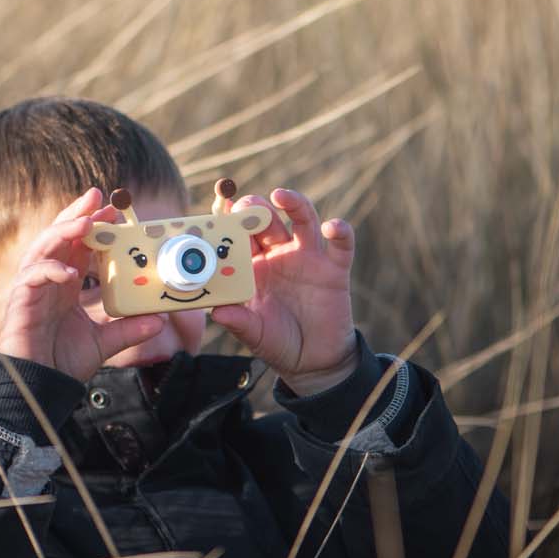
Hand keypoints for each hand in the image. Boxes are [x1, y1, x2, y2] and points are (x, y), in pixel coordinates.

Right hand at [0, 188, 162, 381]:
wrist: (41, 387)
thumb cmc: (64, 362)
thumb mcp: (105, 342)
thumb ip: (129, 329)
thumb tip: (159, 320)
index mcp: (66, 282)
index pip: (79, 244)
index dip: (94, 224)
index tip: (114, 210)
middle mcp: (48, 279)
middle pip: (59, 236)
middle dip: (77, 214)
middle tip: (98, 197)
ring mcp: (32, 287)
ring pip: (44, 247)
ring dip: (64, 232)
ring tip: (85, 222)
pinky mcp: (21, 301)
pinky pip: (32, 276)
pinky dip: (50, 269)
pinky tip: (68, 271)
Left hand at [210, 187, 356, 394]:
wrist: (313, 361)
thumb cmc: (278, 342)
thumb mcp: (254, 334)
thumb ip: (239, 322)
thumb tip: (217, 312)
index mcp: (254, 265)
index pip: (239, 235)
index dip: (230, 220)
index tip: (219, 207)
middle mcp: (280, 254)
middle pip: (268, 219)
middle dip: (255, 208)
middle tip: (245, 205)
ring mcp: (308, 258)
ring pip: (302, 219)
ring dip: (293, 203)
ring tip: (280, 196)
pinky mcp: (334, 269)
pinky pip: (341, 245)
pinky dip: (339, 232)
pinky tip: (331, 228)